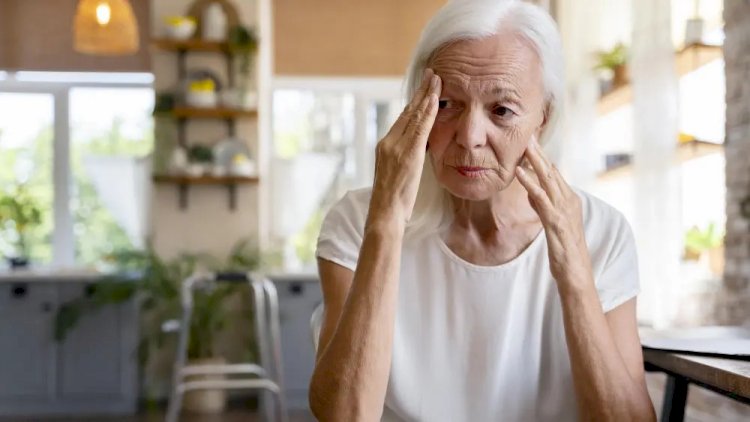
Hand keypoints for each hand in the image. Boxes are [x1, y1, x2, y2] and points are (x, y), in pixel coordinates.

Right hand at [368, 68, 440, 225]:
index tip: (424, 89)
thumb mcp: (397, 175)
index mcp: (385, 146)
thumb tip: (417, 152)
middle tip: (432, 74)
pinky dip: (429, 111)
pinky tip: (436, 99)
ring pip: (414, 115)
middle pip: (407, 111)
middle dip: (421, 92)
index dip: (414, 102)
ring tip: (437, 79)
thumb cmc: (392, 203)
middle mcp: (388, 142)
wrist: (384, 213)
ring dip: (427, 95)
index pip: (402, 119)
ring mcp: (396, 146)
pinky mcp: (407, 153)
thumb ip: (404, 160)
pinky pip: (420, 128)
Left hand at [515, 137, 592, 288]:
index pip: (553, 172)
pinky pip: (541, 198)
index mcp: (569, 199)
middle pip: (552, 170)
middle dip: (539, 152)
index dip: (542, 156)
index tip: (530, 140)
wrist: (576, 273)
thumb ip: (543, 205)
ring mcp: (564, 210)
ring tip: (524, 144)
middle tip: (528, 133)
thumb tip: (531, 191)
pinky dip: (530, 183)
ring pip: (548, 179)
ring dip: (535, 161)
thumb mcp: (552, 222)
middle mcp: (569, 200)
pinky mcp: (556, 221)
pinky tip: (519, 172)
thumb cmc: (565, 250)